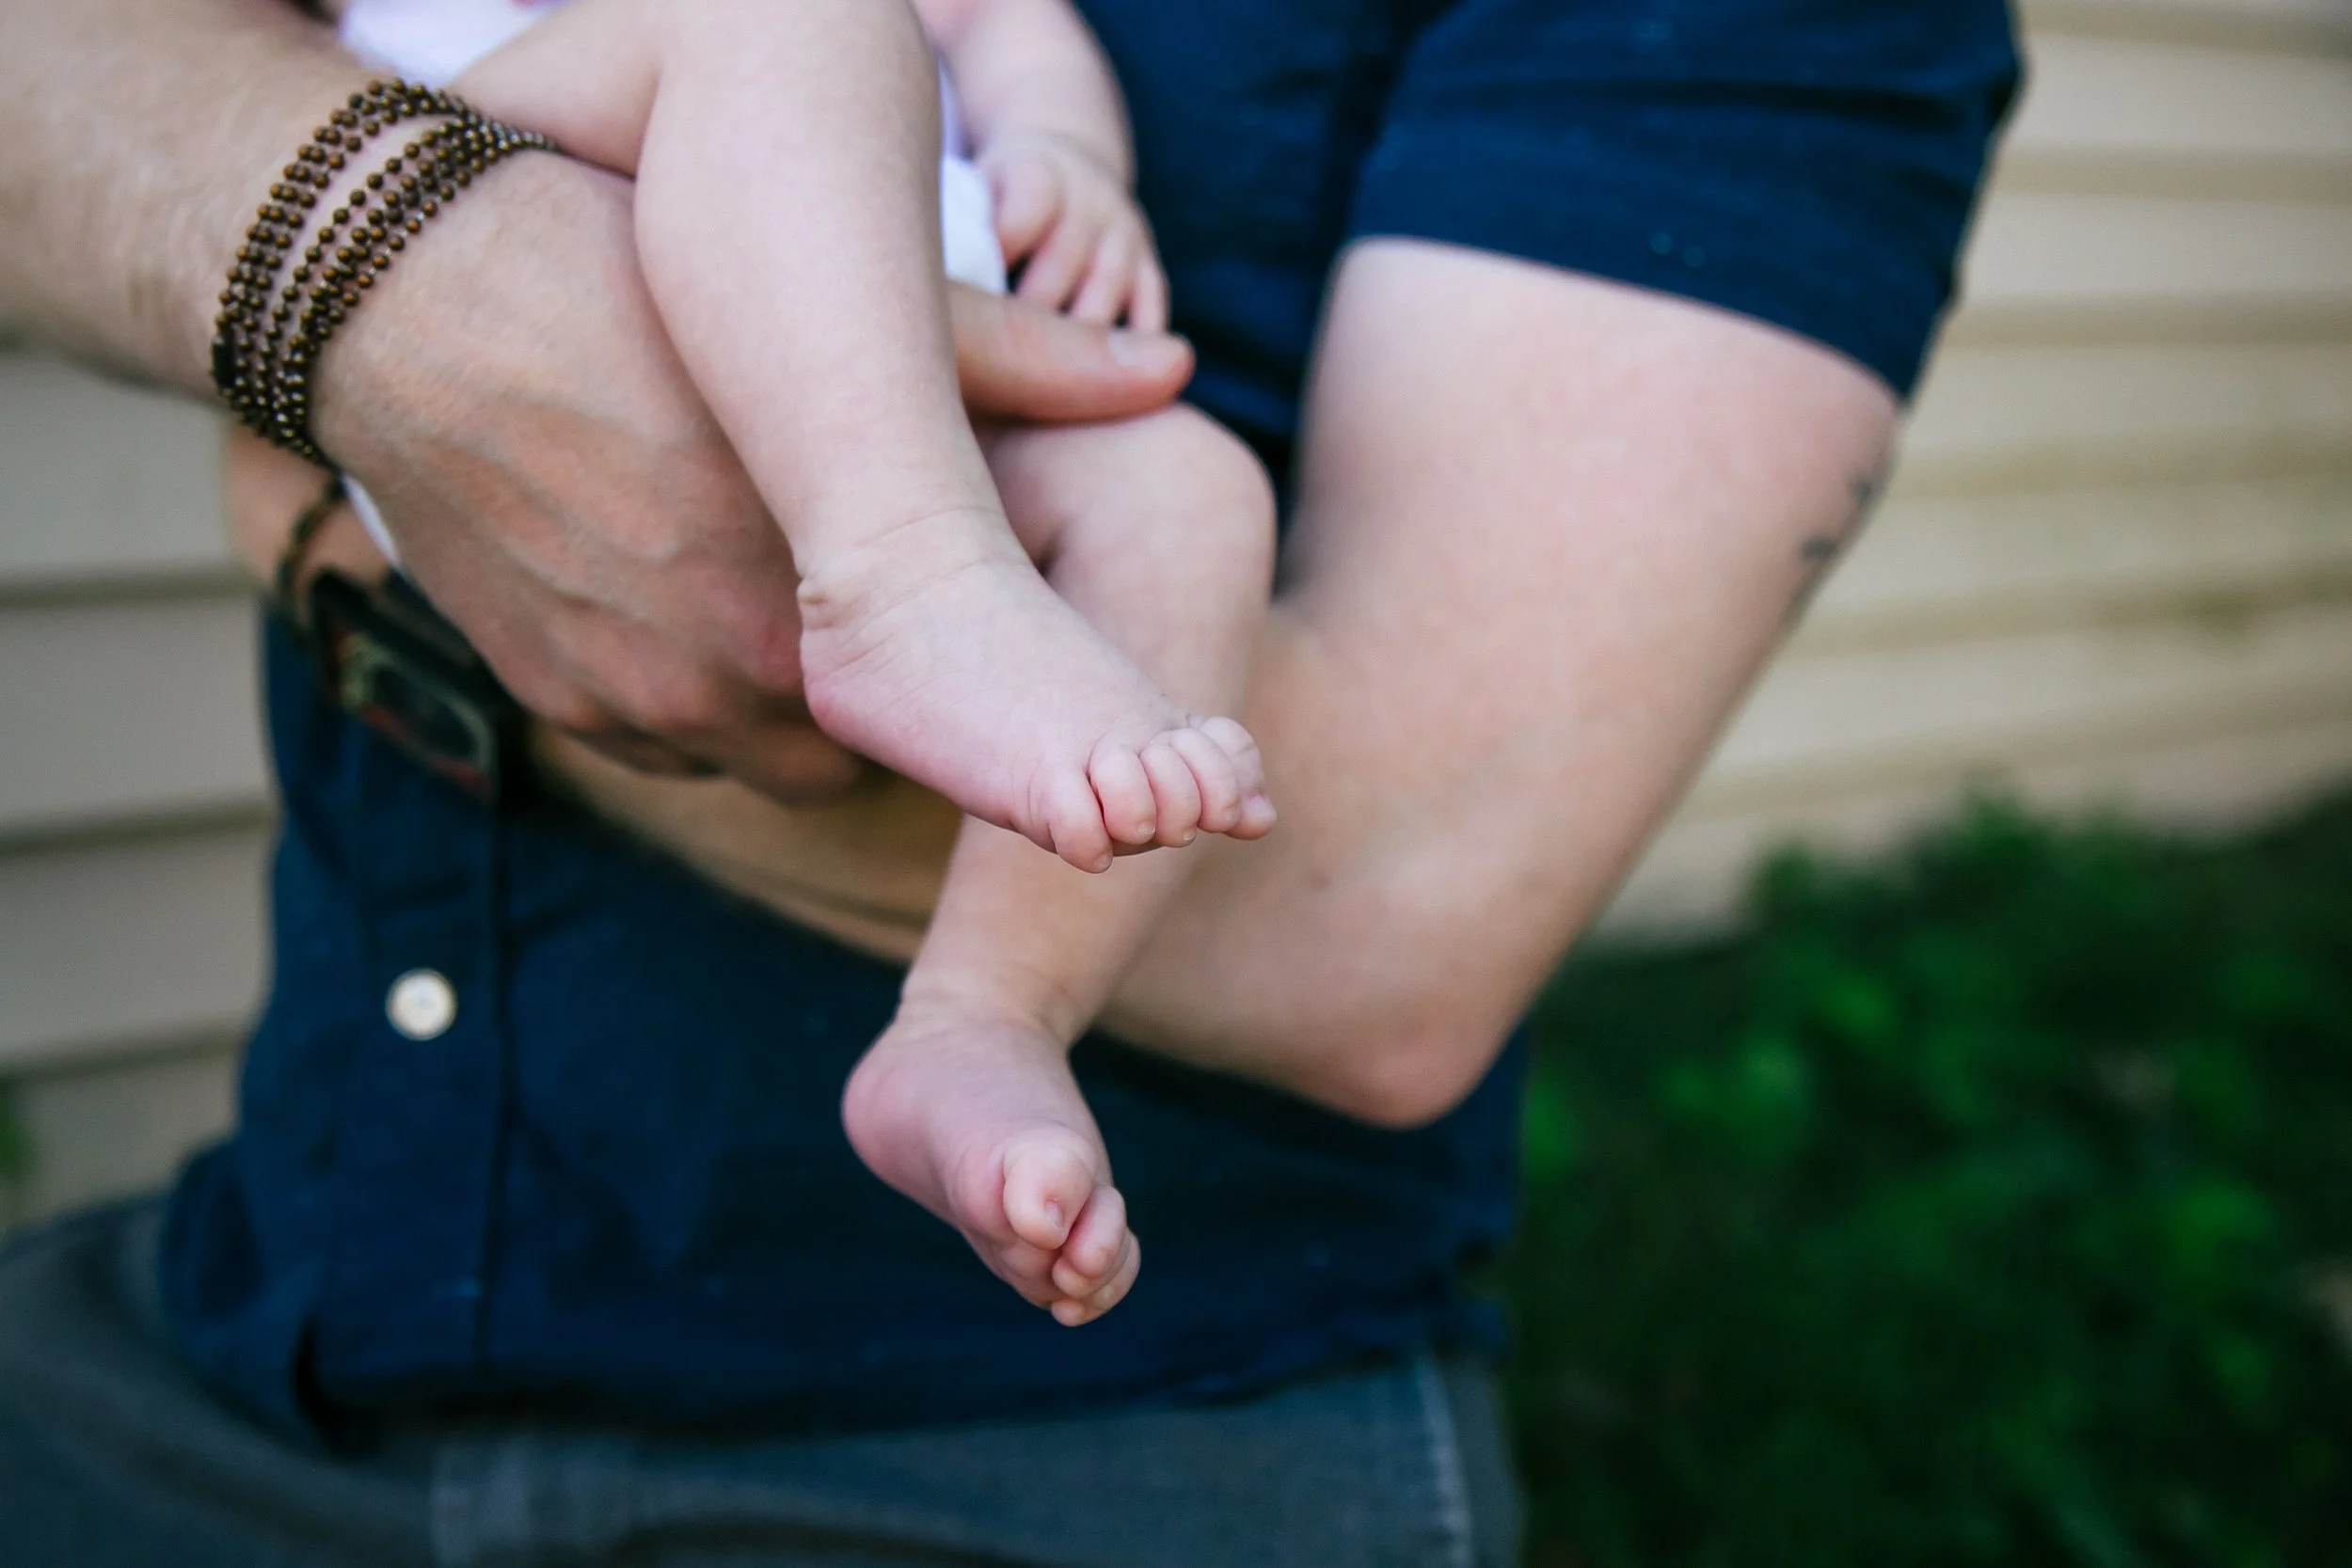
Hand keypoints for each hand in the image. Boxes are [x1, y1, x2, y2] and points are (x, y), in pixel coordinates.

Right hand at [307, 151, 1190, 801]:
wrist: (402, 304)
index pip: (949, 701)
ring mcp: (635, 701)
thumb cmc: (630, 288)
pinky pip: (664, 743)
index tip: (966, 650)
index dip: (962, 678)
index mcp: (820, 588)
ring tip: (749, 592)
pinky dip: (682, 696)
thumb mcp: (826, 322)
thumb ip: (1011, 364)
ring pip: (761, 756)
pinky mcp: (559, 706)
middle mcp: (731, 672)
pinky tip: (664, 597)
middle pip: (855, 747)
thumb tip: (1170, 369)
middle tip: (843, 604)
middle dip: (863, 693)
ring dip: (774, 705)